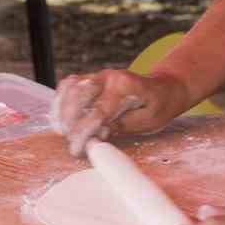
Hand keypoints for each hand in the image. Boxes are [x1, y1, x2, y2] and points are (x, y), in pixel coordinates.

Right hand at [52, 68, 191, 157]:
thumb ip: (123, 125)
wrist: (165, 88)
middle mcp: (110, 76)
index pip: (98, 110)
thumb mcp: (149, 121)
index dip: (84, 132)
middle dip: (69, 122)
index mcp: (126, 85)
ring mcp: (99, 75)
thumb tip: (98, 134)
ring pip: (70, 87)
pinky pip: (68, 85)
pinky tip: (59, 119)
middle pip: (78, 95)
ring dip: (61, 111)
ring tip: (62, 132)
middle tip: (70, 143)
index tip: (76, 149)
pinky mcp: (92, 78)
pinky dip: (59, 101)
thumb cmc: (159, 106)